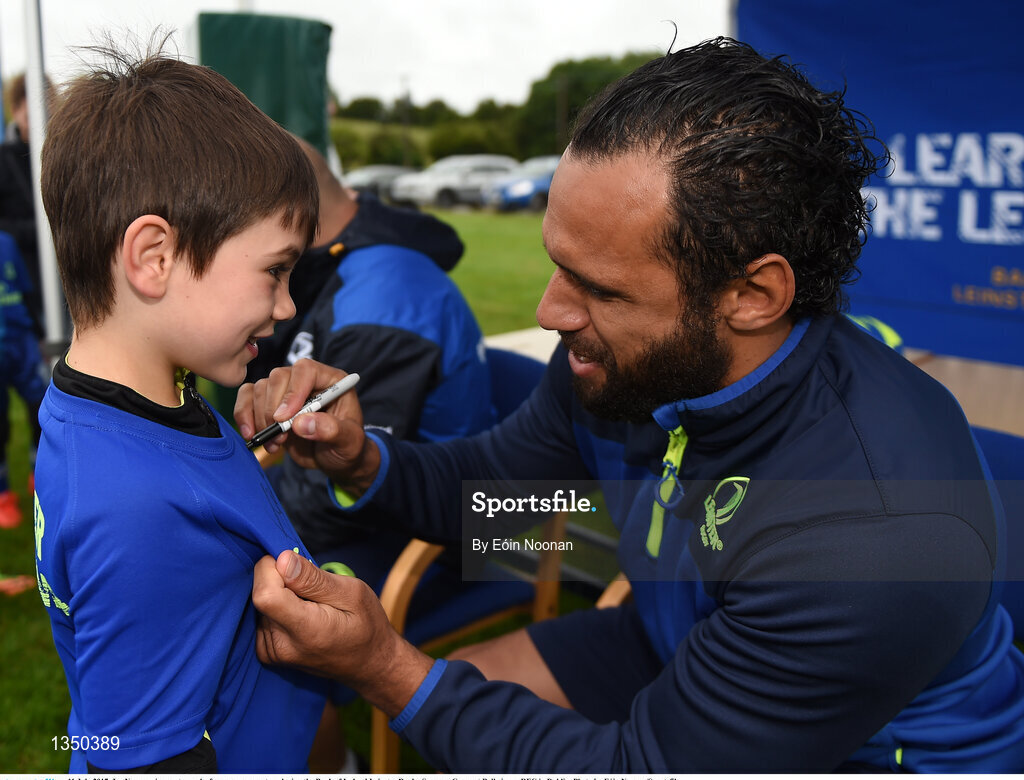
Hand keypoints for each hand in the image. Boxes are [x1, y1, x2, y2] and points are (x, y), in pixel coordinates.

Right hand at [234, 358, 379, 493]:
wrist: (334, 459)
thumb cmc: (348, 446)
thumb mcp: (350, 442)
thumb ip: (331, 431)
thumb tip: (301, 423)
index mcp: (331, 381)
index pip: (306, 370)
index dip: (292, 391)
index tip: (284, 418)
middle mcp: (306, 381)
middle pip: (278, 377)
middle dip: (273, 409)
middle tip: (281, 436)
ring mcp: (286, 391)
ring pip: (260, 388)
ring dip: (261, 418)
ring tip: (276, 443)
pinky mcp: (269, 404)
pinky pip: (247, 398)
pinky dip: (244, 416)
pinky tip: (254, 436)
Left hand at [252, 551, 433, 716]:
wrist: (368, 663)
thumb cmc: (366, 625)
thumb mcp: (352, 593)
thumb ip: (314, 578)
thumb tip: (282, 559)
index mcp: (305, 631)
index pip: (265, 594)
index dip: (273, 569)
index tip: (295, 563)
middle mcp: (282, 646)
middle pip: (261, 595)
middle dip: (281, 579)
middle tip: (313, 587)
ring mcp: (272, 653)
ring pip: (261, 603)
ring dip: (281, 594)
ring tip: (312, 604)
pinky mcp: (267, 653)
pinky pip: (262, 616)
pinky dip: (278, 607)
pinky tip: (301, 614)